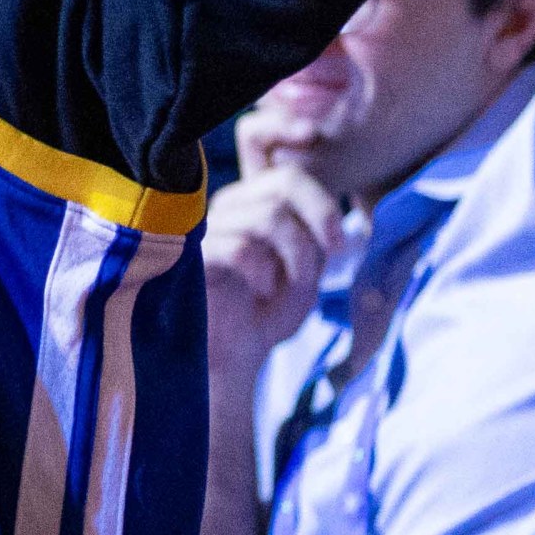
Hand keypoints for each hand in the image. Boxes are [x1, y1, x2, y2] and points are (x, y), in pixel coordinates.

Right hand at [198, 161, 340, 383]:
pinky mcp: (193, 255)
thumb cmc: (266, 314)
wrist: (231, 359)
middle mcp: (229, 207)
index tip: (341, 243)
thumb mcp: (305, 274)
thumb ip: (318, 242)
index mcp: (253, 205)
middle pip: (283, 184)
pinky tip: (261, 293)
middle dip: (317, 223)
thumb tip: (334, 224)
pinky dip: (264, 272)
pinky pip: (241, 247)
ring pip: (269, 217)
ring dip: (295, 256)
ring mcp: (208, 227)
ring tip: (288, 287)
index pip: (288, 176)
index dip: (321, 200)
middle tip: (328, 260)